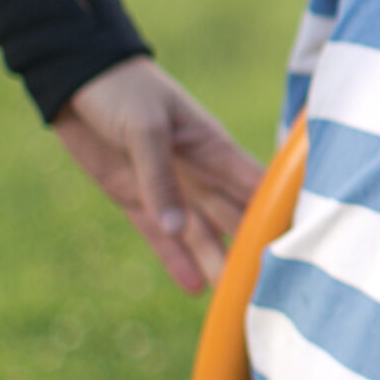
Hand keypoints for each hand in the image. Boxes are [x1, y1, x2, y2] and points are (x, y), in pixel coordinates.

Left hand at [51, 56, 264, 293]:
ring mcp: (168, 188)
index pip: (258, 186)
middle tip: (274, 286)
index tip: (307, 243)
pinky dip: (176, 260)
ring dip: (217, 263)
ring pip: (201, 234)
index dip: (281, 212)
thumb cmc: (121, 90)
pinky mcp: (136, 199)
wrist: (72, 78)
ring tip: (237, 301)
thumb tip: (177, 228)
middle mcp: (198, 173)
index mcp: (213, 147)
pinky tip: (196, 288)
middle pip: (234, 218)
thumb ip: (160, 177)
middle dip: (254, 249)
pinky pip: (159, 236)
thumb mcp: (144, 128)